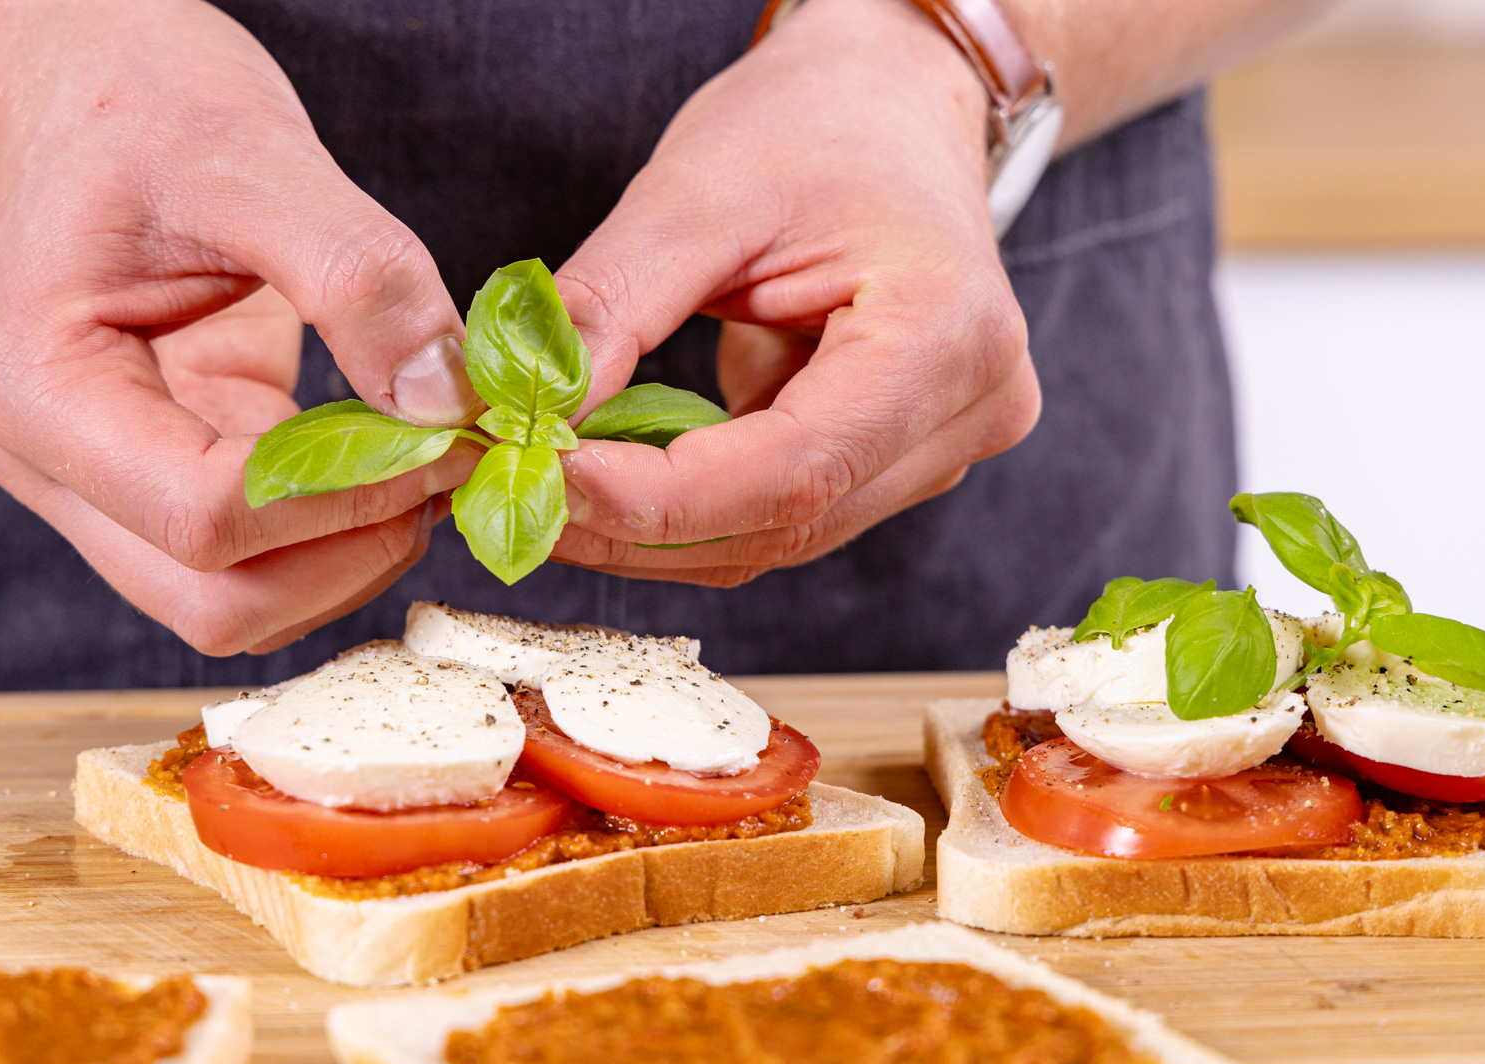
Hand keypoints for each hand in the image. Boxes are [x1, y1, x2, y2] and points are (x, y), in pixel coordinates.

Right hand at [0, 0, 481, 652]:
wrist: (91, 84)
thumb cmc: (143, 104)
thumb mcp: (254, 160)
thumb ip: (356, 277)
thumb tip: (445, 401)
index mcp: (45, 395)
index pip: (203, 520)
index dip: (345, 501)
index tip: (444, 437)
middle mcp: (60, 468)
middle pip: (218, 604)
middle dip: (352, 555)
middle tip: (448, 465)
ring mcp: (110, 487)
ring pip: (248, 606)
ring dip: (355, 558)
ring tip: (428, 456)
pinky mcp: (172, 478)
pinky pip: (269, 558)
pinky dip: (347, 530)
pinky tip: (399, 454)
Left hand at [552, 0, 1040, 585]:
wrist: (890, 105)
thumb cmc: (817, 124)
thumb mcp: (701, 186)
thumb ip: (614, 303)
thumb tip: (532, 411)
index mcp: (947, 336)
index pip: (797, 468)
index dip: (664, 498)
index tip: (550, 479)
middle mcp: (966, 412)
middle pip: (788, 523)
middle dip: (640, 525)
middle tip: (518, 492)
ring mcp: (939, 447)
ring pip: (777, 537)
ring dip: (654, 531)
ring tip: (549, 486)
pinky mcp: (896, 460)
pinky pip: (776, 514)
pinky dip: (685, 508)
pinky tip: (610, 475)